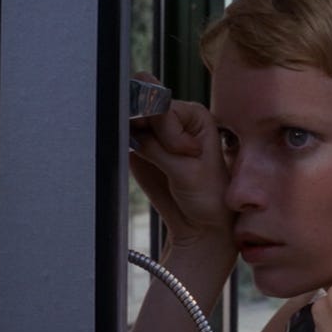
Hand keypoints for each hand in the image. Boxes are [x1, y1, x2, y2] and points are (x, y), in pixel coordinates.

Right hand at [129, 72, 232, 247]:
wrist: (201, 224)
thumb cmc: (208, 196)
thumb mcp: (186, 171)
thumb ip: (157, 148)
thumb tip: (133, 127)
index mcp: (194, 116)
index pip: (163, 106)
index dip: (164, 129)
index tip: (180, 153)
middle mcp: (174, 120)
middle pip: (142, 108)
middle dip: (139, 128)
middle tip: (156, 157)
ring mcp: (155, 134)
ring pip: (129, 123)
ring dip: (130, 138)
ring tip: (155, 164)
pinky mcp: (140, 150)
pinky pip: (122, 141)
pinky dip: (122, 149)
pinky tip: (142, 165)